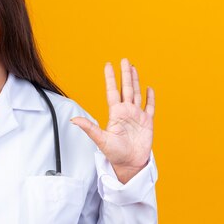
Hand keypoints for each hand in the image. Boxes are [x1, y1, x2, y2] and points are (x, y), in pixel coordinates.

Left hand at [71, 58, 154, 183]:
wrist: (129, 163)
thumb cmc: (114, 153)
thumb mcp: (100, 139)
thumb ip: (89, 127)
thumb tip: (73, 120)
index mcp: (115, 113)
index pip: (112, 91)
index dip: (110, 78)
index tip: (108, 65)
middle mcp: (126, 112)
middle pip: (125, 88)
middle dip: (125, 74)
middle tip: (124, 60)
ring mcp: (137, 116)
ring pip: (136, 94)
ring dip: (135, 81)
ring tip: (134, 68)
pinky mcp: (148, 122)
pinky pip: (150, 107)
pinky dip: (150, 97)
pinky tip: (149, 88)